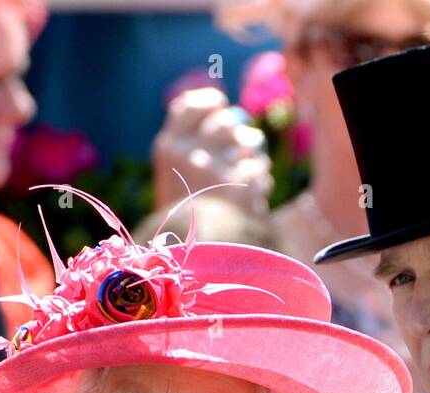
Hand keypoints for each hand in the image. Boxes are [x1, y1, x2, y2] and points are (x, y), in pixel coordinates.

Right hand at [151, 87, 272, 214]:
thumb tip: (223, 109)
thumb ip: (188, 143)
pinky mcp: (240, 186)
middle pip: (225, 122)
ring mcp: (214, 169)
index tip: (221, 106)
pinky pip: (260, 171)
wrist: (190, 254)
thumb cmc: (183, 214)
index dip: (211, 102)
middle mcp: (189, 154)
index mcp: (168, 149)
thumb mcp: (172, 176)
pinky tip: (254, 194)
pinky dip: (261, 182)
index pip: (190, 105)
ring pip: (249, 144)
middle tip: (244, 145)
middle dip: (240, 132)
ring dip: (255, 156)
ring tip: (252, 170)